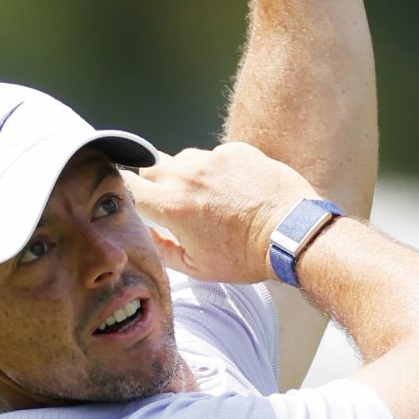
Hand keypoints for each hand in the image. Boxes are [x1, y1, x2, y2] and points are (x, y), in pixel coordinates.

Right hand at [129, 142, 319, 284]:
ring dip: (186, 175)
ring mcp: (212, 159)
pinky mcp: (235, 150)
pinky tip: (234, 190)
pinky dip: (217, 170)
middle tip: (175, 204)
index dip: (128, 194)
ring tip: (209, 198)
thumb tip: (148, 233)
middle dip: (155, 184)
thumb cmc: (246, 255)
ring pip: (182, 159)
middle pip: (150, 168)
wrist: (291, 233)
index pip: (127, 186)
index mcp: (170, 205)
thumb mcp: (198, 267)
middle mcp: (186, 175)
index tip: (137, 202)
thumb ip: (163, 249)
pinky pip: (213, 156)